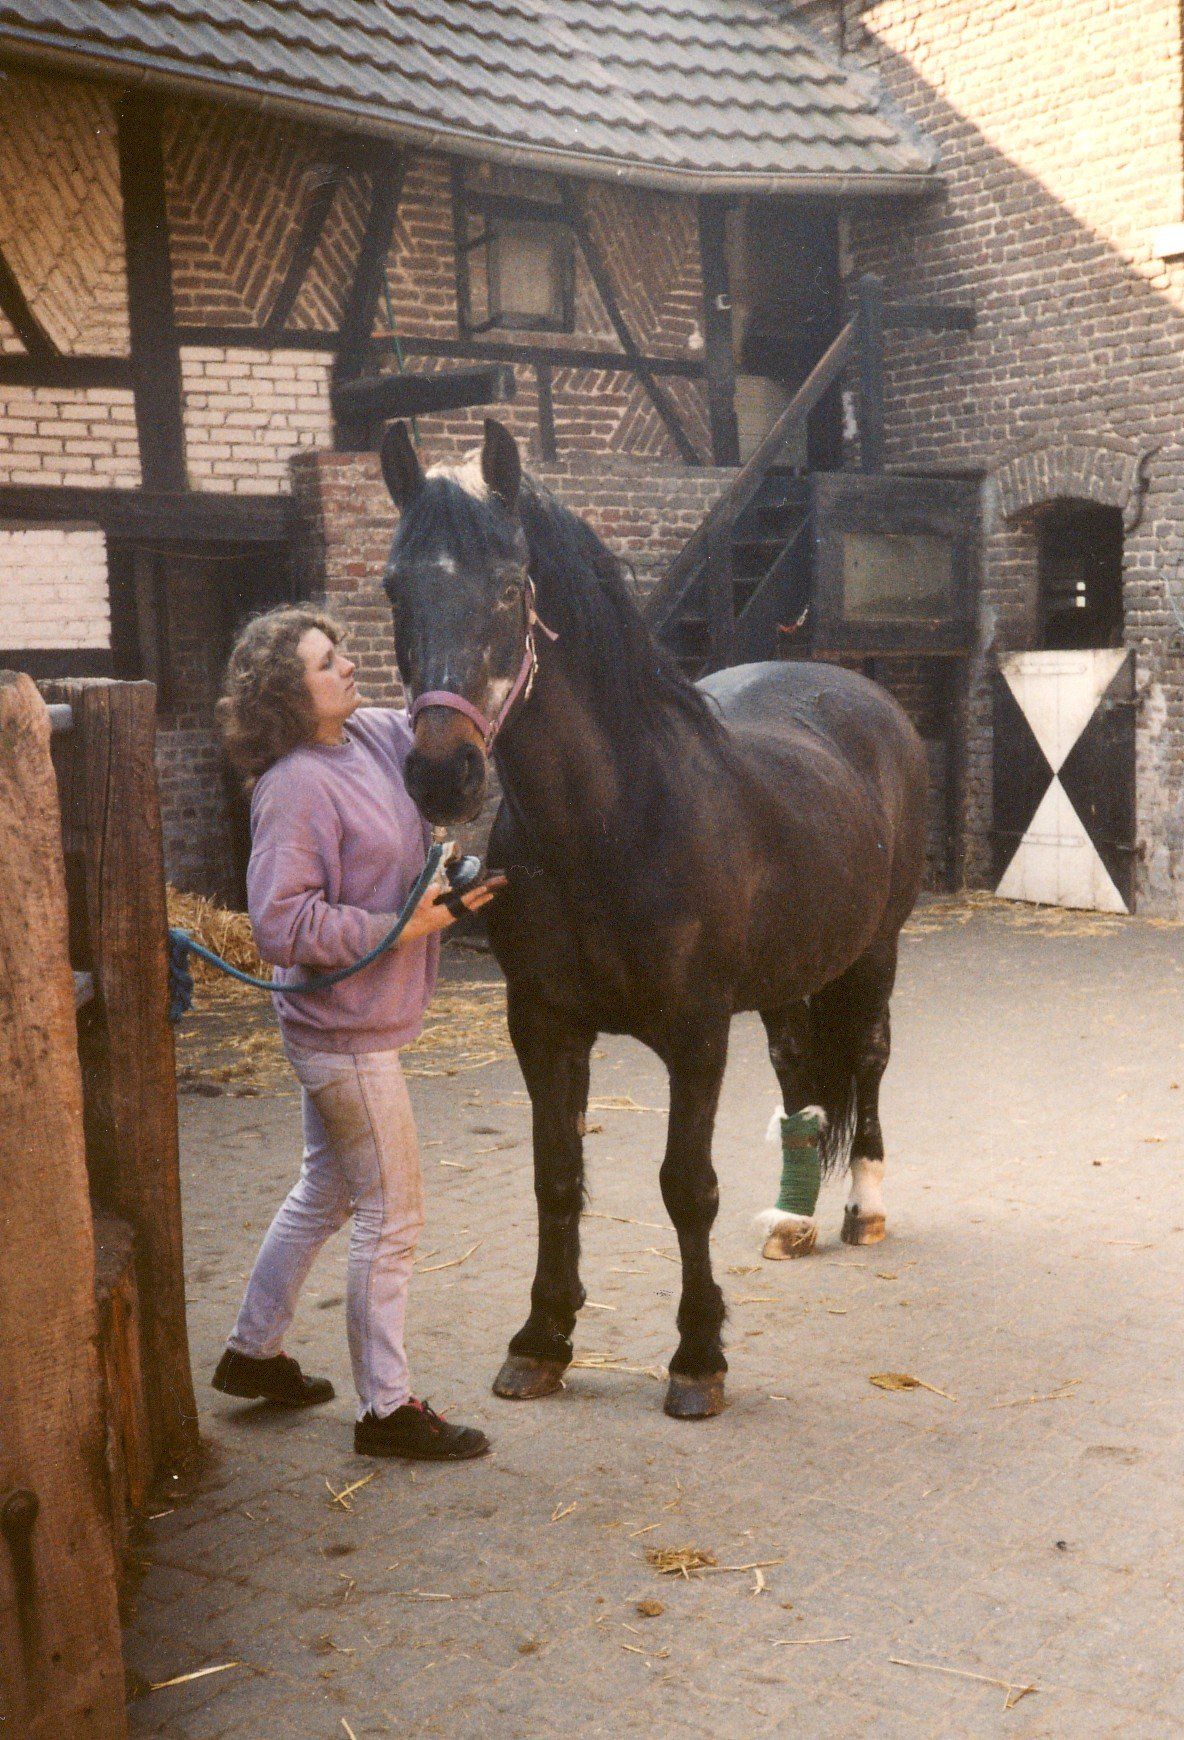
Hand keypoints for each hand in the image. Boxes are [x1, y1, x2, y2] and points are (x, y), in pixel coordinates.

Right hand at [392, 871, 507, 944]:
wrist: (410, 930)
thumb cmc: (414, 917)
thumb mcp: (419, 905)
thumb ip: (428, 895)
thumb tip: (437, 885)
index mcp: (447, 913)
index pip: (465, 901)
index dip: (476, 894)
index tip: (486, 887)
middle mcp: (453, 916)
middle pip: (473, 904)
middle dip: (485, 895)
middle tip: (498, 887)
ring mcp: (452, 917)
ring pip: (470, 907)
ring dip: (481, 899)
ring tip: (492, 892)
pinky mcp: (449, 916)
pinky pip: (465, 908)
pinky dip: (473, 902)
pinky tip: (477, 900)